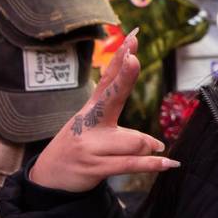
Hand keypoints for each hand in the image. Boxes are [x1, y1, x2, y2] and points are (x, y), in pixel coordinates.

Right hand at [29, 29, 179, 192]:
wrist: (48, 176)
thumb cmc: (79, 142)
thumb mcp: (91, 118)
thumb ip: (114, 97)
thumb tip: (134, 66)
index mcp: (91, 108)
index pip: (108, 79)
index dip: (119, 60)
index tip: (130, 40)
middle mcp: (89, 123)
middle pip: (112, 97)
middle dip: (124, 78)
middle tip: (135, 59)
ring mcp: (90, 146)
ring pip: (133, 141)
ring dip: (148, 146)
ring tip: (156, 148)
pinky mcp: (94, 167)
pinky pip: (130, 164)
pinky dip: (152, 164)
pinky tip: (168, 161)